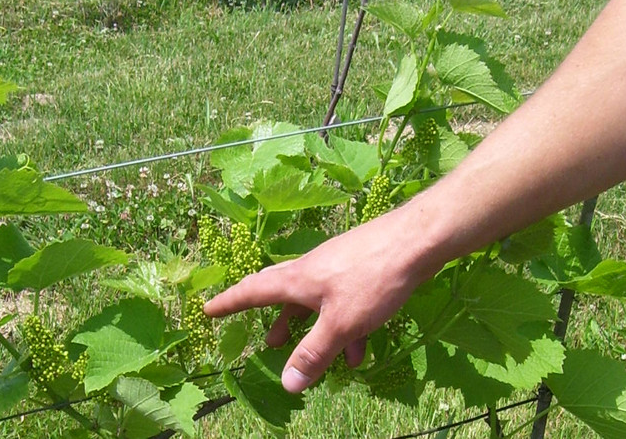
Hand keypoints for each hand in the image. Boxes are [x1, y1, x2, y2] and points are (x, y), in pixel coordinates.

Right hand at [204, 205, 440, 392]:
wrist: (417, 240)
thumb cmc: (373, 279)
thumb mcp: (341, 323)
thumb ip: (314, 353)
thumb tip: (285, 384)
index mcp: (298, 279)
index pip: (252, 291)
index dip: (229, 303)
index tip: (207, 310)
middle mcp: (312, 269)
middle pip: (283, 295)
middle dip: (277, 321)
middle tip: (267, 343)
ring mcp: (337, 267)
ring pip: (317, 303)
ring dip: (316, 330)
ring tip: (318, 358)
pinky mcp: (360, 270)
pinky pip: (343, 302)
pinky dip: (345, 326)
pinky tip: (360, 349)